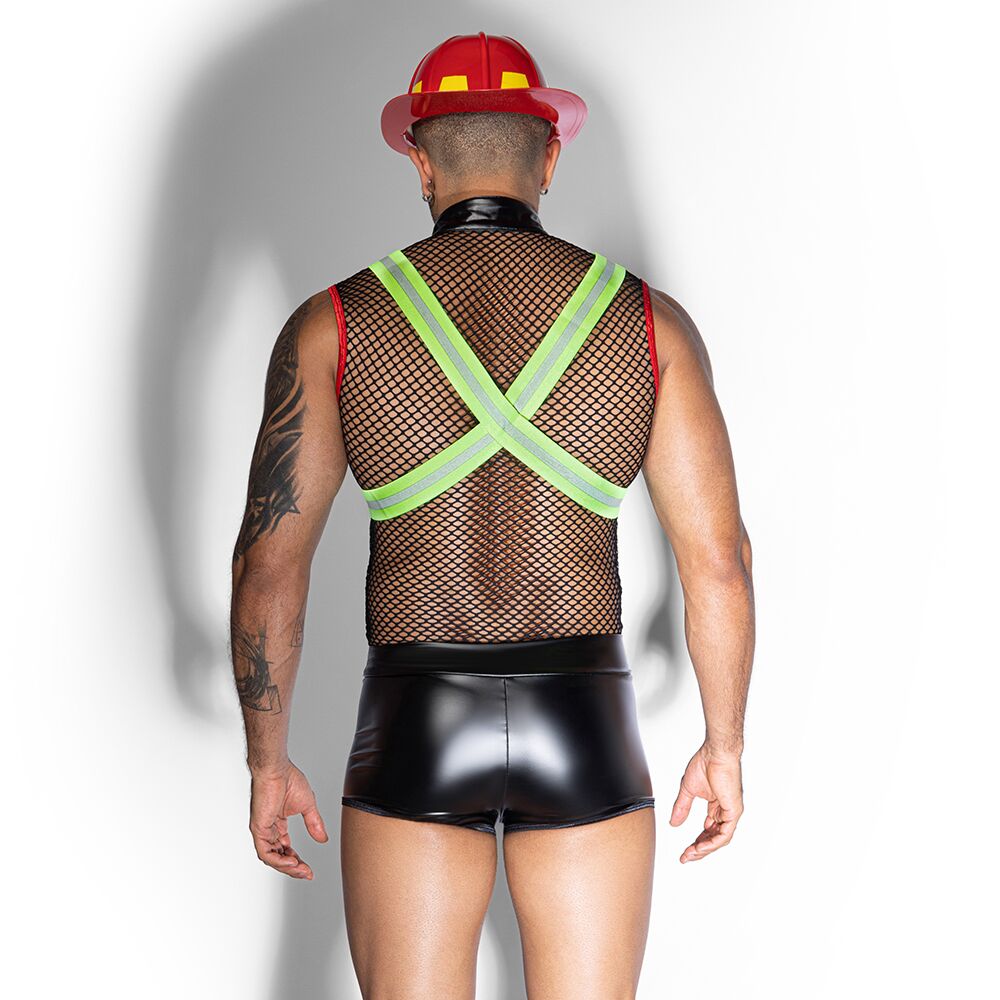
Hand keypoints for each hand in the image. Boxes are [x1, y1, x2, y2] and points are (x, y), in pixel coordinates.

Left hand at [249, 762, 328, 878]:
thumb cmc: (288, 779)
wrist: (277, 769)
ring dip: (286, 867)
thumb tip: (322, 838)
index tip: (308, 869)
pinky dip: (278, 860)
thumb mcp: (308, 806)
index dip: (297, 861)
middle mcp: (269, 828)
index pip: (286, 848)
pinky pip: (265, 852)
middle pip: (279, 856)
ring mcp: (262, 829)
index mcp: (278, 823)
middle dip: (293, 868)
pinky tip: (290, 862)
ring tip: (301, 870)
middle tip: (306, 874)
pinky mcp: (258, 828)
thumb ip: (314, 823)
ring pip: (271, 858)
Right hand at [670, 743, 743, 863]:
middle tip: (686, 857)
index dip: (696, 842)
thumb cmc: (705, 764)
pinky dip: (713, 842)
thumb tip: (673, 823)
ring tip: (691, 854)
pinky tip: (701, 847)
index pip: (707, 830)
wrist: (714, 753)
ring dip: (705, 849)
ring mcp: (730, 812)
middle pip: (713, 837)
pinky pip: (725, 833)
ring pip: (720, 839)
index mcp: (716, 806)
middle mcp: (724, 811)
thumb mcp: (687, 790)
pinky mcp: (734, 811)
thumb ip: (681, 807)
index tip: (685, 851)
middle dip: (699, 849)